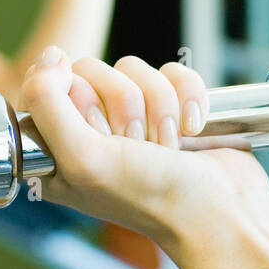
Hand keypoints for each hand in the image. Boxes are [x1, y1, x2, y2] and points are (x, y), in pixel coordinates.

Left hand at [18, 47, 268, 256]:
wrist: (221, 212)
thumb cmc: (151, 198)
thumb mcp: (81, 158)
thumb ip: (46, 103)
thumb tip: (51, 56)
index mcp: (58, 148)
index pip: (51, 84)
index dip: (81, 101)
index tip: (100, 135)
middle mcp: (91, 131)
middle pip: (92, 70)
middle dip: (126, 106)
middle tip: (137, 146)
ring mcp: (133, 118)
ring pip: (133, 68)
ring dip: (160, 106)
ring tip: (167, 146)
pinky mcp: (172, 106)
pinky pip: (172, 71)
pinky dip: (188, 96)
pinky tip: (192, 130)